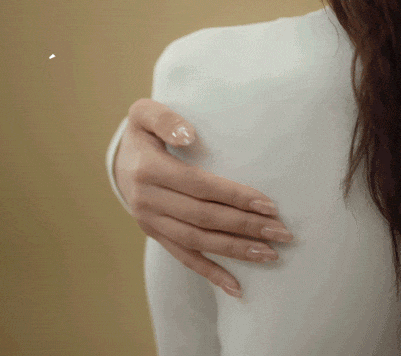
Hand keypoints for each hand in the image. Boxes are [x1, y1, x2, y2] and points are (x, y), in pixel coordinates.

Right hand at [114, 98, 293, 296]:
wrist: (119, 161)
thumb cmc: (142, 133)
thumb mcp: (144, 113)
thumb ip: (164, 119)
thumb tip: (189, 135)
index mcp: (149, 169)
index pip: (199, 186)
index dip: (234, 196)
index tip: (269, 205)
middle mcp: (148, 200)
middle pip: (203, 218)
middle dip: (245, 227)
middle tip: (282, 233)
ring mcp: (150, 221)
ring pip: (197, 242)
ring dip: (235, 250)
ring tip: (270, 255)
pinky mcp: (155, 234)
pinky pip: (184, 257)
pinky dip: (210, 273)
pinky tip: (236, 287)